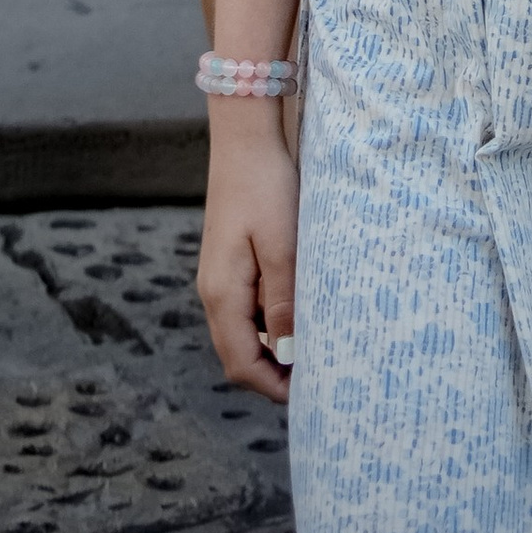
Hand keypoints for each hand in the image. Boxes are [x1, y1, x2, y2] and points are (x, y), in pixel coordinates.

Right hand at [199, 116, 298, 401]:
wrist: (245, 138)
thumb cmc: (265, 186)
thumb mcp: (281, 244)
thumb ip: (282, 301)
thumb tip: (288, 354)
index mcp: (221, 294)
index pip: (240, 364)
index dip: (272, 387)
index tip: (310, 393)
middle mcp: (214, 292)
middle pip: (239, 355)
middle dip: (273, 373)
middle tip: (318, 374)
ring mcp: (220, 277)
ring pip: (244, 333)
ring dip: (273, 346)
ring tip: (315, 344)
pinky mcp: (231, 263)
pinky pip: (248, 307)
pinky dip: (271, 319)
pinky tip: (299, 308)